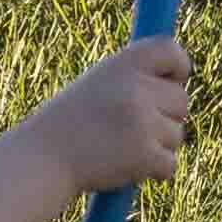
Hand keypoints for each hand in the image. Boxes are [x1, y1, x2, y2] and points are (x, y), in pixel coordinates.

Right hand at [35, 39, 188, 195]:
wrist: (40, 160)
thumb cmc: (68, 124)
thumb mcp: (97, 85)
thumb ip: (133, 79)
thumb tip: (177, 80)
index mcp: (122, 63)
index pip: (171, 51)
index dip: (177, 68)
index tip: (170, 83)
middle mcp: (136, 87)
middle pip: (181, 100)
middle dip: (165, 117)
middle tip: (131, 128)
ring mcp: (143, 121)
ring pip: (176, 135)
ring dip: (156, 146)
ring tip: (118, 148)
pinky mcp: (146, 154)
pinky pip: (170, 164)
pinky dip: (152, 171)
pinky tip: (124, 167)